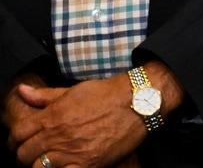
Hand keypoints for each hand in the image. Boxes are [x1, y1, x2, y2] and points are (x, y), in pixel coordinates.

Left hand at [11, 74, 144, 167]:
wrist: (139, 101)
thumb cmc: (108, 94)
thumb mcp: (74, 90)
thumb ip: (45, 95)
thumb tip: (22, 90)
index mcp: (53, 116)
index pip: (18, 133)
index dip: (16, 138)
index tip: (21, 140)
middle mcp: (58, 135)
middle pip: (24, 153)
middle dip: (26, 153)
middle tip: (35, 152)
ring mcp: (72, 152)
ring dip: (40, 165)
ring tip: (49, 160)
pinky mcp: (88, 164)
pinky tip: (65, 166)